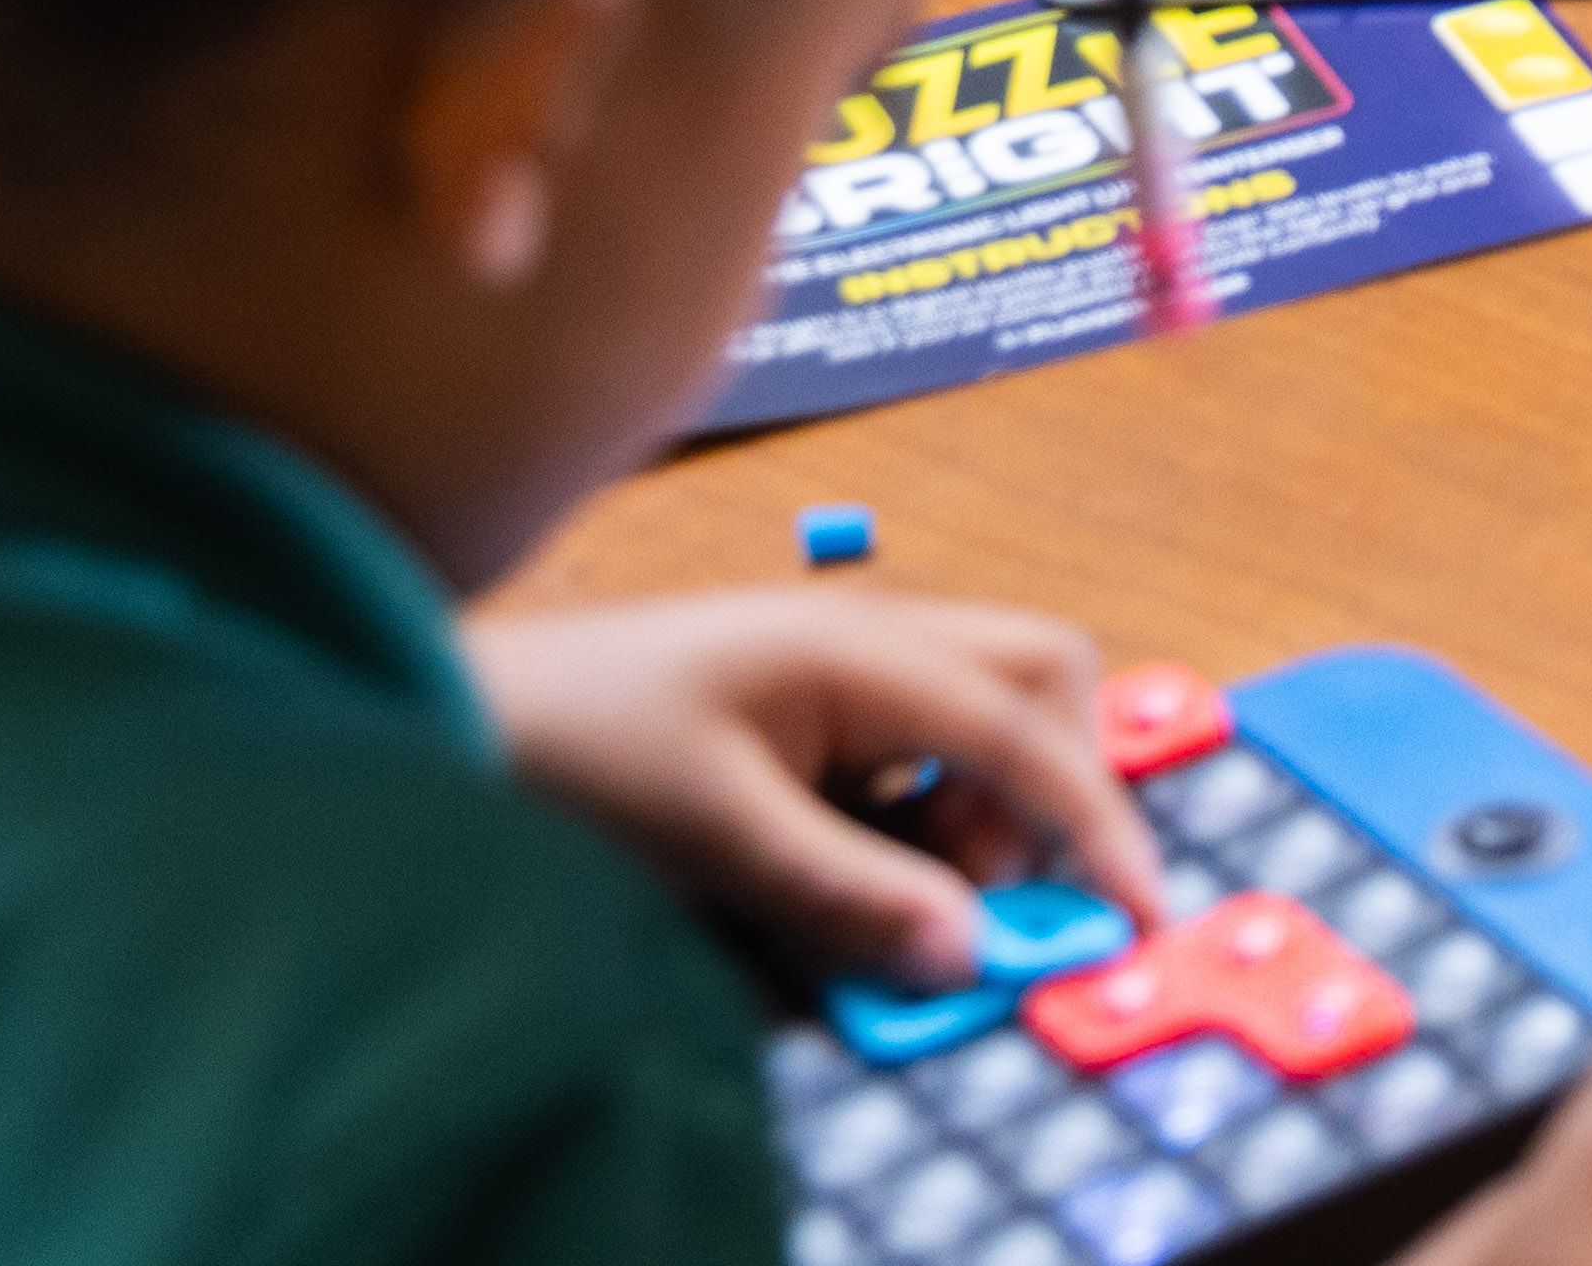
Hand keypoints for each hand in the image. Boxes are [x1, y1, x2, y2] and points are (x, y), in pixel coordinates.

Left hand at [461, 590, 1164, 993]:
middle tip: (998, 894)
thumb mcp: (712, 835)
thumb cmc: (571, 749)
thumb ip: (848, 892)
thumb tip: (969, 952)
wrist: (458, 714)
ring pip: (982, 724)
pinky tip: (857, 877)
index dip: (1096, 823)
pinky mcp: (808, 712)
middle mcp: (871, 640)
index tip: (1133, 913)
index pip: (1028, 728)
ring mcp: (841, 671)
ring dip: (982, 815)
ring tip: (905, 901)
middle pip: (1038, 685)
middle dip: (1055, 788)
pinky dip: (923, 818)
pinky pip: (915, 757)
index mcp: (860, 646)